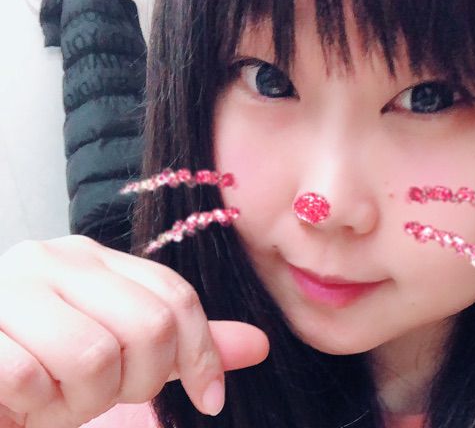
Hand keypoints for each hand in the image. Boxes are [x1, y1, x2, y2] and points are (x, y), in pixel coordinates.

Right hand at [0, 235, 268, 427]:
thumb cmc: (42, 363)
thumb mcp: (116, 349)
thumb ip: (180, 343)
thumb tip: (260, 345)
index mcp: (92, 258)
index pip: (176, 296)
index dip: (202, 352)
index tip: (208, 400)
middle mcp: (55, 260)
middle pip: (149, 324)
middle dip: (139, 381)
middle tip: (104, 395)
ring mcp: (11, 289)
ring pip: (95, 356)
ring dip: (81, 402)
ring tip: (56, 397)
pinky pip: (33, 380)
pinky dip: (37, 407)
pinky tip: (21, 402)